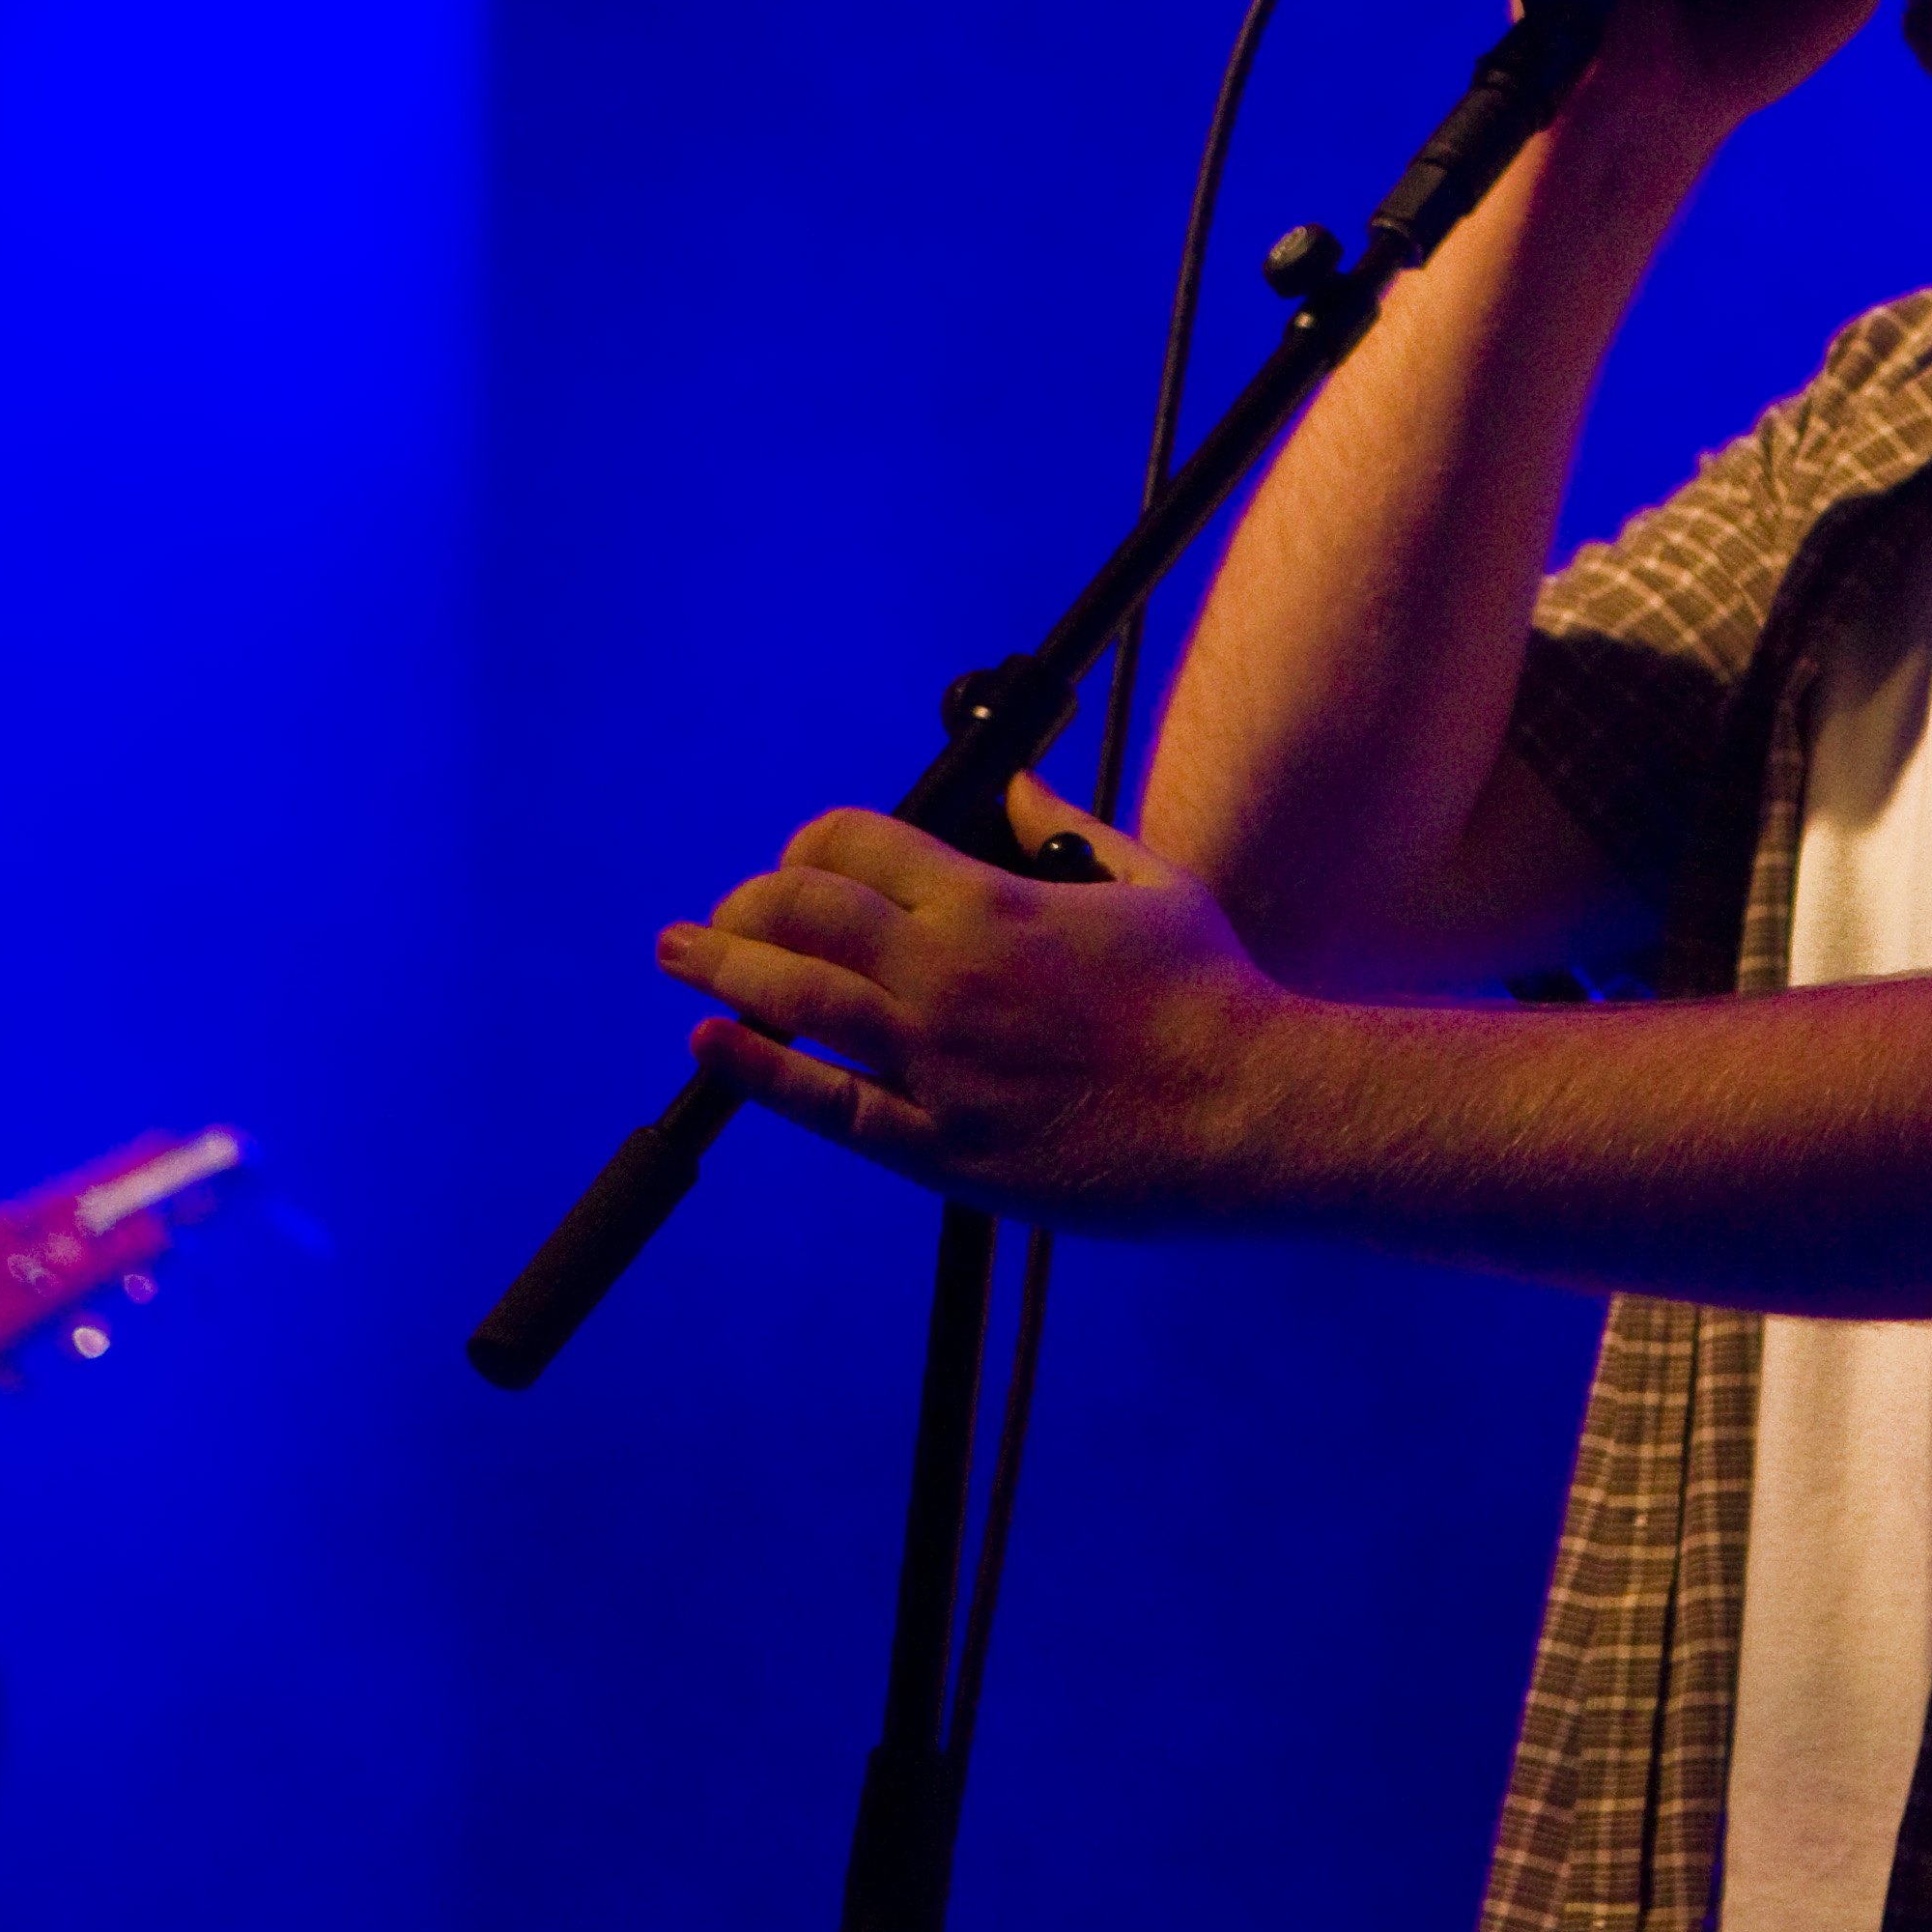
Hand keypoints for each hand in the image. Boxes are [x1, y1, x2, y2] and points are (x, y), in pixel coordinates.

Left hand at [661, 775, 1302, 1227]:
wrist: (1250, 1109)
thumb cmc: (1212, 996)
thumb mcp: (1148, 887)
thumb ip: (1066, 830)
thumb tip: (1015, 784)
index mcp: (991, 904)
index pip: (856, 844)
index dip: (812, 842)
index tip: (801, 859)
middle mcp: (946, 976)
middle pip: (801, 915)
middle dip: (747, 903)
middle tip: (720, 915)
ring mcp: (935, 1065)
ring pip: (793, 1001)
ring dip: (720, 969)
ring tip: (681, 955)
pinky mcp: (941, 1147)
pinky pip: (824, 1104)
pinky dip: (757, 1069)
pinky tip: (713, 1044)